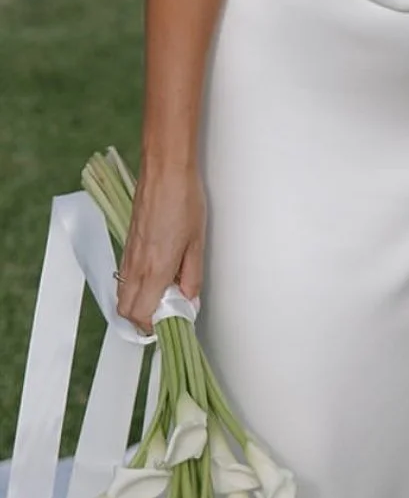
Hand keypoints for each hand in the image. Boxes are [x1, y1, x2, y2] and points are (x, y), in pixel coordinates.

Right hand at [116, 168, 206, 333]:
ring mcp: (128, 255)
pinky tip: (154, 277)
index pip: (144, 315)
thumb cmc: (183, 200)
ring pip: (123, 294)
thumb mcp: (197, 242)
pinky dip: (134, 287)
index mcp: (155, 270)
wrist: (164, 171)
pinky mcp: (127, 244)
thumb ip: (192, 276)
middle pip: (127, 310)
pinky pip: (123, 277)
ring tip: (163, 297)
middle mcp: (136, 266)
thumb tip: (190, 299)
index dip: (156, 326)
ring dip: (138, 304)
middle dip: (143, 320)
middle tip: (167, 315)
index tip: (173, 324)